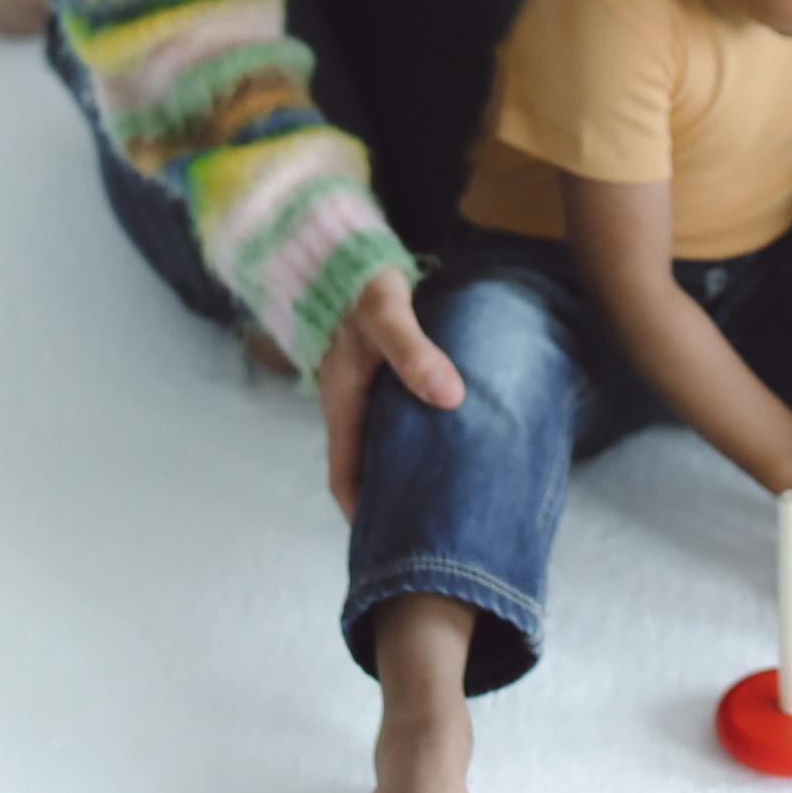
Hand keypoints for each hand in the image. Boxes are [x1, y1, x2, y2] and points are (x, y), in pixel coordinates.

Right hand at [318, 266, 464, 520]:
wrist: (350, 250)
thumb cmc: (365, 284)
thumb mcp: (388, 315)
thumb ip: (414, 352)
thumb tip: (449, 396)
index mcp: (341, 403)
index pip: (344, 476)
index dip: (365, 513)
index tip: (392, 543)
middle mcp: (349, 406)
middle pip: (366, 470)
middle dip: (391, 502)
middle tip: (431, 529)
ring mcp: (365, 394)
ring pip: (382, 448)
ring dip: (406, 471)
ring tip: (447, 496)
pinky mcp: (383, 380)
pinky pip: (397, 422)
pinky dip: (417, 439)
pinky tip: (450, 443)